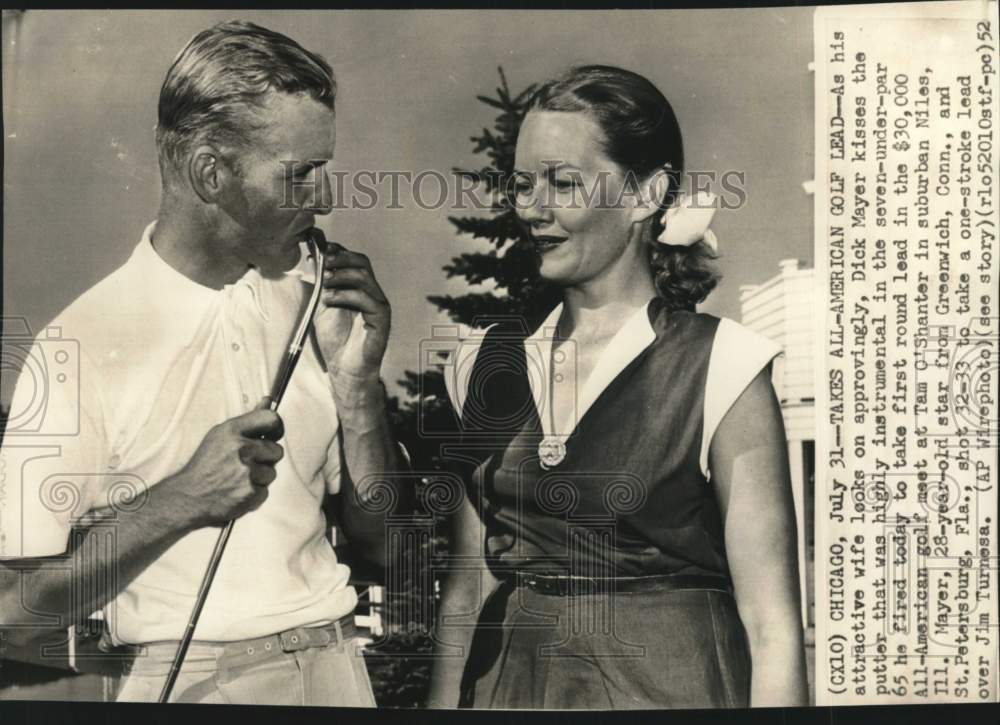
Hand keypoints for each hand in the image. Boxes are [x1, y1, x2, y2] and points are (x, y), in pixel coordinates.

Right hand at [169, 399, 284, 528]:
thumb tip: (267, 401)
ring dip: (259, 478)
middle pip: (277, 450)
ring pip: (272, 472)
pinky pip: (265, 491)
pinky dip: (254, 494)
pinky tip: (237, 491)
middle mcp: (240, 448)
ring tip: (238, 479)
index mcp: (231, 430)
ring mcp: (246, 471)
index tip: (273, 435)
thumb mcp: (220, 436)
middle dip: (266, 458)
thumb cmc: (204, 466)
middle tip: (246, 464)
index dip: (276, 427)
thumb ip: (247, 421)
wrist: (187, 498)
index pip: (270, 419)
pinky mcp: (250, 492)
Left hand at [313, 240, 390, 383]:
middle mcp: (371, 293)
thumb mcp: (322, 306)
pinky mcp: (382, 319)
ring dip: (342, 275)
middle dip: (341, 258)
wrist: (344, 368)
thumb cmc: (335, 340)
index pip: (353, 260)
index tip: (320, 250)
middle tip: (324, 262)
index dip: (338, 252)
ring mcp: (378, 305)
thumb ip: (321, 285)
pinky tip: (330, 299)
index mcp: (359, 288)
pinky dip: (346, 295)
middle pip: (362, 263)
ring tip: (325, 282)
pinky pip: (367, 299)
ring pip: (364, 277)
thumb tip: (312, 260)